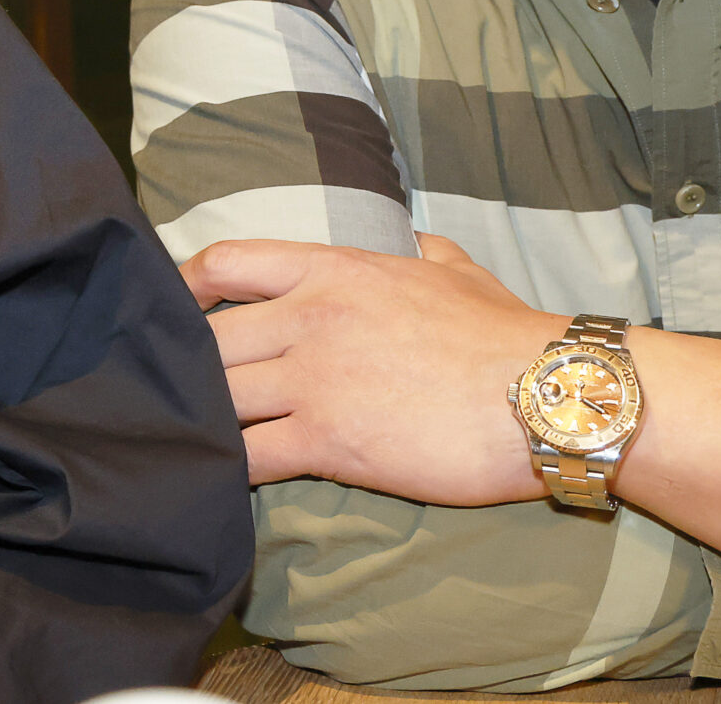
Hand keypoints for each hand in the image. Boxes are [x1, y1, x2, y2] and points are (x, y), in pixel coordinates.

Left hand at [181, 235, 565, 506]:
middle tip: (179, 395)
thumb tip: (415, 239)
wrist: (547, 394)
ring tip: (187, 440)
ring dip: (201, 421)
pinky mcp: (327, 441)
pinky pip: (248, 457)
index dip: (186, 288)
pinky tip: (217, 482)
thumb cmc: (506, 334)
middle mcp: (310, 316)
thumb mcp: (457, 269)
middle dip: (188, 369)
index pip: (227, 263)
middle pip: (208, 340)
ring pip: (218, 398)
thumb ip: (422, 250)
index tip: (173, 311)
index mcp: (334, 269)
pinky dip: (225, 469)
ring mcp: (314, 379)